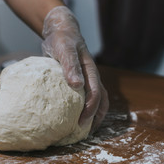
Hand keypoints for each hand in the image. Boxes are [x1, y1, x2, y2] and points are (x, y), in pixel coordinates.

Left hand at [42, 6, 108, 133]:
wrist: (61, 31)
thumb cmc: (62, 40)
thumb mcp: (64, 50)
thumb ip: (70, 65)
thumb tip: (77, 85)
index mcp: (91, 71)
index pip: (96, 94)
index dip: (90, 110)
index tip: (81, 122)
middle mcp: (92, 77)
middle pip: (101, 101)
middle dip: (96, 118)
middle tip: (85, 132)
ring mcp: (87, 80)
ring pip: (96, 101)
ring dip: (93, 115)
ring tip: (83, 129)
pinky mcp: (80, 81)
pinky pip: (85, 98)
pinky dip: (83, 108)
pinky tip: (72, 116)